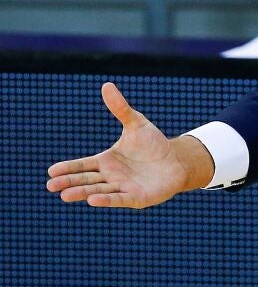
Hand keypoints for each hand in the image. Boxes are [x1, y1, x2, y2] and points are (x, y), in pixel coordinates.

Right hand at [46, 82, 212, 208]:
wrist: (177, 160)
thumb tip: (106, 85)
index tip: (51, 171)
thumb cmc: (154, 144)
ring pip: (99, 191)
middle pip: (86, 180)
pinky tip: (93, 201)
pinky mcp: (136, 198)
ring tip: (65, 196)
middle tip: (51, 186)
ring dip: (83, 193)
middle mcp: (111, 176)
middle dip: (69, 183)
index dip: (68, 168)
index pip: (83, 165)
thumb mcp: (136, 124)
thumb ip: (121, 108)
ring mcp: (122, 188)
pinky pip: (119, 199)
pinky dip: (106, 200)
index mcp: (106, 161)